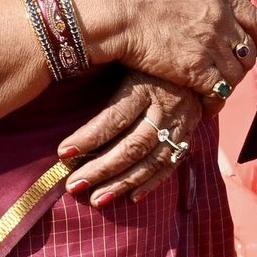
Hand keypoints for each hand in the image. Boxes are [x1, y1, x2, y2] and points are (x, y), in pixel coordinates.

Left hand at [58, 70, 202, 207]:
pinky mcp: (190, 134)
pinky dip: (153, 183)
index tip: (63, 154)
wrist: (195, 56)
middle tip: (73, 185)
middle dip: (102, 168)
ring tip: (96, 200)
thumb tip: (61, 77)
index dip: (89, 137)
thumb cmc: (146, 57)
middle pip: (133, 144)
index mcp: (146, 86)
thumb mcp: (126, 58)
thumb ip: (101, 69)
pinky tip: (132, 198)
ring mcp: (181, 123)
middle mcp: (166, 107)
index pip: (115, 117)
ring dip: (123, 183)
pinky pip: (172, 164)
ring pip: (152, 160)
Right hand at [63, 0, 256, 106]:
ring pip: (235, 72)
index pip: (252, 17)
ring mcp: (209, 44)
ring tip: (216, 93)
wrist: (115, 6)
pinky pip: (217, 90)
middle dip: (243, 63)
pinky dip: (214, 100)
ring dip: (228, 84)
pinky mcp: (194, 69)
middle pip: (246, 48)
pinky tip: (205, 106)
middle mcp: (219, 18)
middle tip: (233, 74)